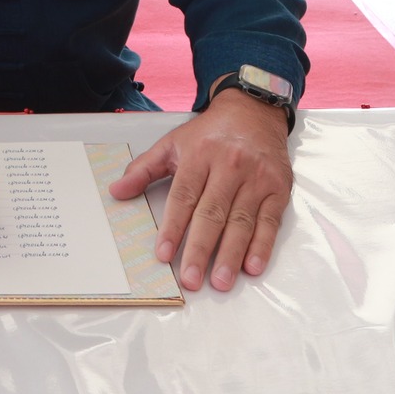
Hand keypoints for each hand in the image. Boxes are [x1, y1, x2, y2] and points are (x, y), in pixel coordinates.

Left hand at [110, 88, 291, 290]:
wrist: (253, 111)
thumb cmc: (209, 133)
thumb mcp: (172, 143)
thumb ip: (144, 169)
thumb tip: (116, 191)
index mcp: (199, 155)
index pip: (184, 195)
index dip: (173, 226)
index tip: (164, 254)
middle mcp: (229, 166)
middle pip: (213, 213)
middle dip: (201, 249)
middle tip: (191, 279)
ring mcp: (256, 178)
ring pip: (241, 221)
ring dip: (231, 254)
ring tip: (220, 282)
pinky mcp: (278, 188)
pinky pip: (270, 221)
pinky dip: (262, 245)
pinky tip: (252, 266)